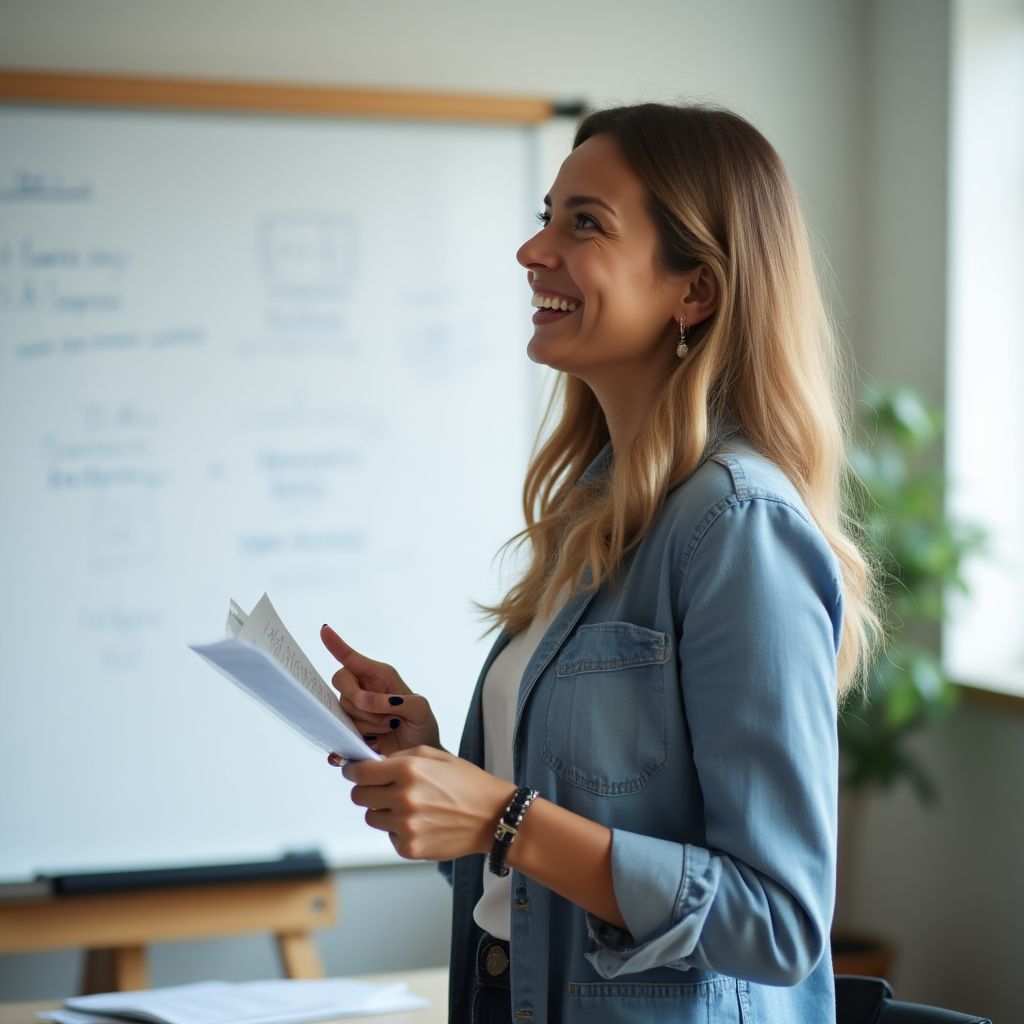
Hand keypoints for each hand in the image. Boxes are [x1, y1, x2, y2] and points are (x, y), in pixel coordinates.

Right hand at [320, 624, 441, 756]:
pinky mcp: (350, 730)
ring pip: (343, 709)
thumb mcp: (420, 709)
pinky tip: (371, 742)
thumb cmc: (421, 726)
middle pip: (341, 682)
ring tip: (388, 728)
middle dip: (358, 700)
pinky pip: (339, 730)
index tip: (324, 630)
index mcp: (380, 676)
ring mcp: (355, 710)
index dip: (337, 645)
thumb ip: (397, 701)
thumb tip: (366, 700)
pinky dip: (355, 737)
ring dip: (367, 724)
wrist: (418, 754)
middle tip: (387, 717)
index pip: (353, 658)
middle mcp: (364, 689)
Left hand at [341, 746, 515, 861]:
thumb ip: (399, 756)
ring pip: (371, 817)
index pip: (359, 772)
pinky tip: (420, 823)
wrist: (493, 817)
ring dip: (382, 811)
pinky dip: (398, 831)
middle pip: (359, 796)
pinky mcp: (409, 848)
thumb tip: (371, 764)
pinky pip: (388, 836)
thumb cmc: (467, 784)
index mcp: (409, 769)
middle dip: (368, 790)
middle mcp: (404, 797)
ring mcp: (406, 825)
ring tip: (409, 807)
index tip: (355, 772)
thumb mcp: (434, 755)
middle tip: (385, 789)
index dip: (354, 770)